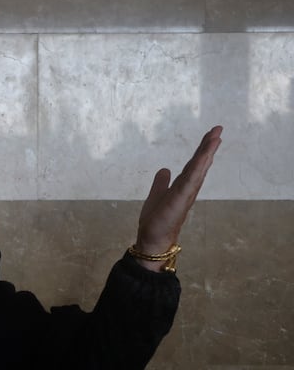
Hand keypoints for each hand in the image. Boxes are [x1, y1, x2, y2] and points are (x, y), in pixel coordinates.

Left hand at [134, 126, 222, 270]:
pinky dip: (198, 168)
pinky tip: (204, 156)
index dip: (202, 150)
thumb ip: (161, 183)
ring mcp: (185, 194)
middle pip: (200, 164)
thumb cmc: (156, 222)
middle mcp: (187, 189)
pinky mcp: (180, 199)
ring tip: (216, 137)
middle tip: (218, 129)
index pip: (193, 165)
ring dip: (206, 153)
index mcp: (182, 187)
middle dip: (208, 147)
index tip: (211, 135)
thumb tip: (164, 169)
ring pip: (198, 169)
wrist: (152, 240)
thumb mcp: (156, 196)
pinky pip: (191, 180)